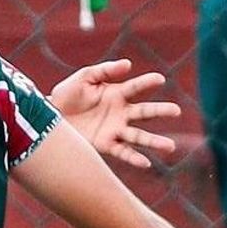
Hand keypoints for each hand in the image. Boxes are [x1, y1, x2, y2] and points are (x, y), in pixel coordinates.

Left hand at [51, 58, 180, 168]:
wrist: (49, 118)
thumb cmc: (67, 95)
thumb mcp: (83, 78)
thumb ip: (105, 70)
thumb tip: (129, 64)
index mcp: (116, 94)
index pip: (136, 87)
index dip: (147, 82)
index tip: (159, 79)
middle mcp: (121, 113)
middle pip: (145, 112)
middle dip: (161, 111)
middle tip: (177, 111)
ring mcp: (115, 130)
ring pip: (139, 135)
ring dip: (154, 141)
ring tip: (170, 146)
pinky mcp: (105, 144)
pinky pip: (123, 152)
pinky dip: (134, 158)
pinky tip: (146, 163)